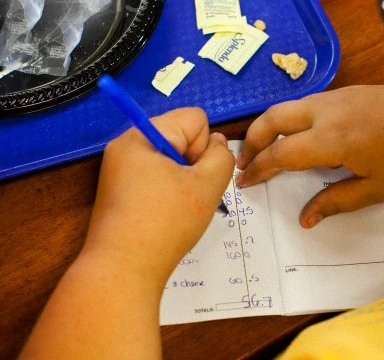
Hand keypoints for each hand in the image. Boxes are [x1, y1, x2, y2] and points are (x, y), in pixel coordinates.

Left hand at [82, 108, 234, 285]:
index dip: (204, 148)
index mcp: (143, 135)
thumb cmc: (166, 224)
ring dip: (182, 179)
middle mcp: (127, 145)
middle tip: (187, 196)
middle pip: (181, 136)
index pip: (195, 119)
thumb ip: (222, 156)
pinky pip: (155, 176)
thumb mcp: (207, 186)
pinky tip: (164, 215)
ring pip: (170, 158)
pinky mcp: (119, 189)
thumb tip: (216, 143)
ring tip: (176, 208)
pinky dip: (166, 191)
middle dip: (192, 163)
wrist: (122, 270)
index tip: (193, 178)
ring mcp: (119, 168)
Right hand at [236, 85, 383, 227]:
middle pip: (274, 118)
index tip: (245, 181)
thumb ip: (335, 201)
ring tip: (265, 149)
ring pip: (289, 106)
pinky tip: (297, 135)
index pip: (281, 154)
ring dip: (271, 126)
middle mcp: (327, 111)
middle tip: (244, 161)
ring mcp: (338, 97)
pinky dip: (291, 118)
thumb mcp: (376, 188)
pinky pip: (308, 103)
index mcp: (331, 139)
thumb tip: (305, 220)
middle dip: (253, 139)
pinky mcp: (349, 91)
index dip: (259, 168)